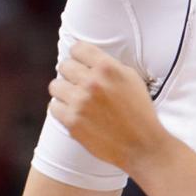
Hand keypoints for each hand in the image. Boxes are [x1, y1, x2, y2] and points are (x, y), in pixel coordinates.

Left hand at [49, 42, 162, 171]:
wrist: (142, 146)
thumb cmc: (140, 112)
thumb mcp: (132, 80)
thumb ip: (110, 66)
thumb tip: (88, 60)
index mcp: (108, 68)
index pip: (78, 48)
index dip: (79, 56)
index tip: (81, 64)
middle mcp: (92, 82)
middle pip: (64, 66)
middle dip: (71, 74)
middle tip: (80, 85)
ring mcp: (80, 102)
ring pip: (55, 86)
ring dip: (64, 92)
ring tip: (76, 100)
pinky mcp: (72, 121)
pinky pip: (53, 107)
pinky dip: (62, 110)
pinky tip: (76, 114)